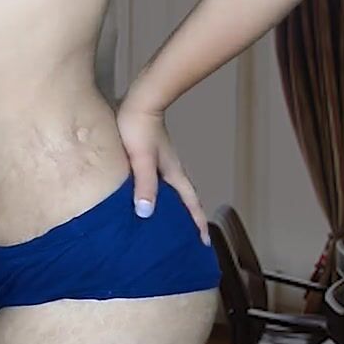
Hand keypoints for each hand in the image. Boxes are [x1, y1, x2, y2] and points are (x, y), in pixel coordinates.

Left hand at [115, 107, 210, 246]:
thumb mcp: (141, 159)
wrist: (140, 100)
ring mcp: (162, 161)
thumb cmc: (139, 127)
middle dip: (187, 219)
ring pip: (171, 191)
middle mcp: (171, 169)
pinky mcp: (151, 155)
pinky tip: (145, 197)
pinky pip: (158, 181)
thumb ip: (145, 184)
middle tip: (187, 239)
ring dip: (172, 207)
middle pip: (184, 199)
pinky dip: (157, 193)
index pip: (191, 203)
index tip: (204, 242)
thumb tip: (146, 213)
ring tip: (165, 224)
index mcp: (173, 173)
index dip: (197, 222)